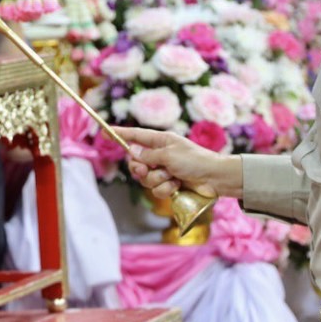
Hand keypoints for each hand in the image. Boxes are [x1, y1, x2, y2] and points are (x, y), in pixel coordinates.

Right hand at [116, 127, 241, 199]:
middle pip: (136, 162)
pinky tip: (177, 186)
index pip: (135, 136)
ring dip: (158, 180)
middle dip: (140, 168)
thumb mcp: (169, 154)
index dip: (120, 134)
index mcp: (160, 141)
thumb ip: (148, 155)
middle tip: (146, 169)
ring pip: (145, 179)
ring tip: (172, 178)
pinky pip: (156, 190)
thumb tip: (134, 153)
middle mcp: (160, 155)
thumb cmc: (195, 160)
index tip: (105, 132)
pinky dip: (165, 189)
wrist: (215, 179)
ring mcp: (164, 171)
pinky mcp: (169, 185)